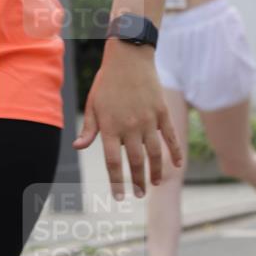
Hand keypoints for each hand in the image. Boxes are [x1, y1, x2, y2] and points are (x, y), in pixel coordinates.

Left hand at [73, 45, 181, 199]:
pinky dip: (175, 151)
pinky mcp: (162, 112)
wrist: (129, 58)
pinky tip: (177, 165)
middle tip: (139, 194)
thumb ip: (89, 128)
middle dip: (137, 181)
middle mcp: (130, 126)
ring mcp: (148, 119)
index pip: (112, 161)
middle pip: (135, 161)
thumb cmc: (107, 81)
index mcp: (110, 127)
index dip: (116, 181)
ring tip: (156, 183)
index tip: (119, 197)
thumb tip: (78, 147)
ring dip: (156, 171)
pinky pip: (170, 136)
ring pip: (155, 152)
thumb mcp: (93, 104)